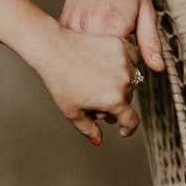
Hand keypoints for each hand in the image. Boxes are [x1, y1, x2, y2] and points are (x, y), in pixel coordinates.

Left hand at [36, 23, 140, 143]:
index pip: (131, 121)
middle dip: (114, 103)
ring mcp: (124, 62)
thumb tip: (98, 140)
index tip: (122, 131)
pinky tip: (108, 65)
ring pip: (131, 80)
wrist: (54, 49)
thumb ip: (88, 129)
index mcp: (114, 101)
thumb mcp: (72, 111)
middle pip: (127, 100)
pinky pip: (131, 59)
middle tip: (93, 98)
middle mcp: (124, 82)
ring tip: (97, 80)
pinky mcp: (121, 45)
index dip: (127, 129)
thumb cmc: (60, 81)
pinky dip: (124, 64)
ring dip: (120, 83)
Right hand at [61, 0, 164, 73]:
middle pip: (99, 64)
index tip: (129, 56)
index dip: (127, 65)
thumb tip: (157, 67)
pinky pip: (73, 47)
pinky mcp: (63, 24)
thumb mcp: (146, 11)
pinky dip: (81, 49)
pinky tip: (89, 40)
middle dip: (109, 64)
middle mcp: (89, 27)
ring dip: (93, 57)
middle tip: (116, 48)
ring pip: (84, 57)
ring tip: (102, 43)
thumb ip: (151, 42)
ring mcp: (73, 26)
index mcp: (113, 27)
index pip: (120, 66)